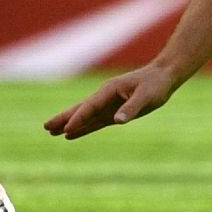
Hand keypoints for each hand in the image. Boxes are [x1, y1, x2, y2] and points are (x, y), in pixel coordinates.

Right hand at [44, 64, 180, 139]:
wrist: (164, 76)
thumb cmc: (156, 84)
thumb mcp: (146, 96)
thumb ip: (131, 108)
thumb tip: (117, 121)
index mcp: (110, 90)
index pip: (90, 106)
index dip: (78, 118)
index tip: (66, 129)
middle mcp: (105, 97)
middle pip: (80, 109)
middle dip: (64, 118)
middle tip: (46, 127)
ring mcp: (108, 105)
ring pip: (85, 116)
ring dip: (70, 124)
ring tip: (52, 132)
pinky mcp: (115, 112)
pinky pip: (95, 121)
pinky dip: (83, 127)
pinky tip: (72, 134)